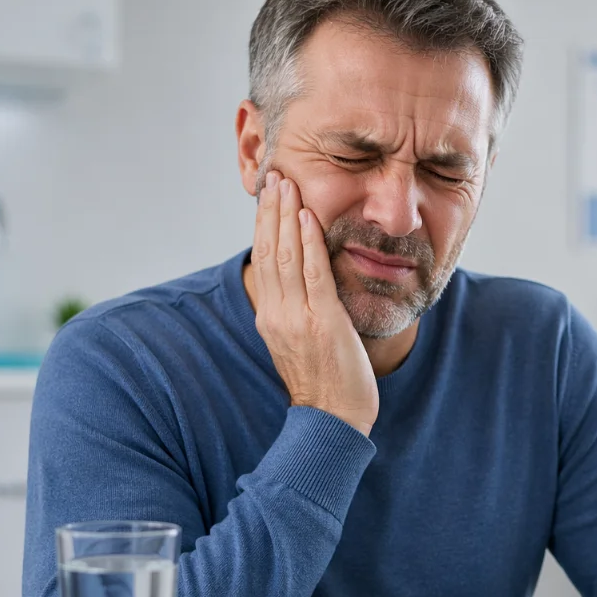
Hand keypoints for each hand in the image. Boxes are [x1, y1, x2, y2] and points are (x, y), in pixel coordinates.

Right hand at [251, 171, 378, 436]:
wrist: (333, 420)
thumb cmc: (326, 384)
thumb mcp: (301, 343)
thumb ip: (298, 312)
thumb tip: (302, 287)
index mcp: (270, 318)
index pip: (263, 261)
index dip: (264, 226)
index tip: (268, 197)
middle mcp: (276, 314)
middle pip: (269, 252)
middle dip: (271, 211)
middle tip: (274, 176)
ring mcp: (297, 318)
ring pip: (286, 256)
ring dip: (286, 216)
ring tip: (287, 184)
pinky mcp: (323, 322)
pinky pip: (313, 273)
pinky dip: (309, 242)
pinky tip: (309, 217)